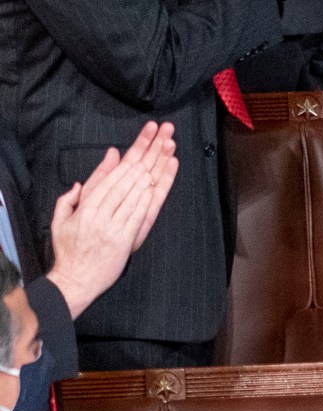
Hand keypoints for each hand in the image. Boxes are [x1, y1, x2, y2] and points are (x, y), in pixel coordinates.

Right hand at [49, 123, 177, 317]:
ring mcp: (114, 225)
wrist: (75, 280)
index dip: (135, 149)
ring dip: (157, 166)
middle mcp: (100, 211)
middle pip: (131, 174)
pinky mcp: (127, 238)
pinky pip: (142, 211)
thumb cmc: (70, 248)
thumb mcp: (64, 216)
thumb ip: (82, 190)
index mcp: (87, 204)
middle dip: (150, 150)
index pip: (116, 169)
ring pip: (139, 189)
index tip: (148, 133)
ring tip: (169, 146)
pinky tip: (163, 177)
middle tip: (166, 131)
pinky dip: (153, 193)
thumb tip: (104, 164)